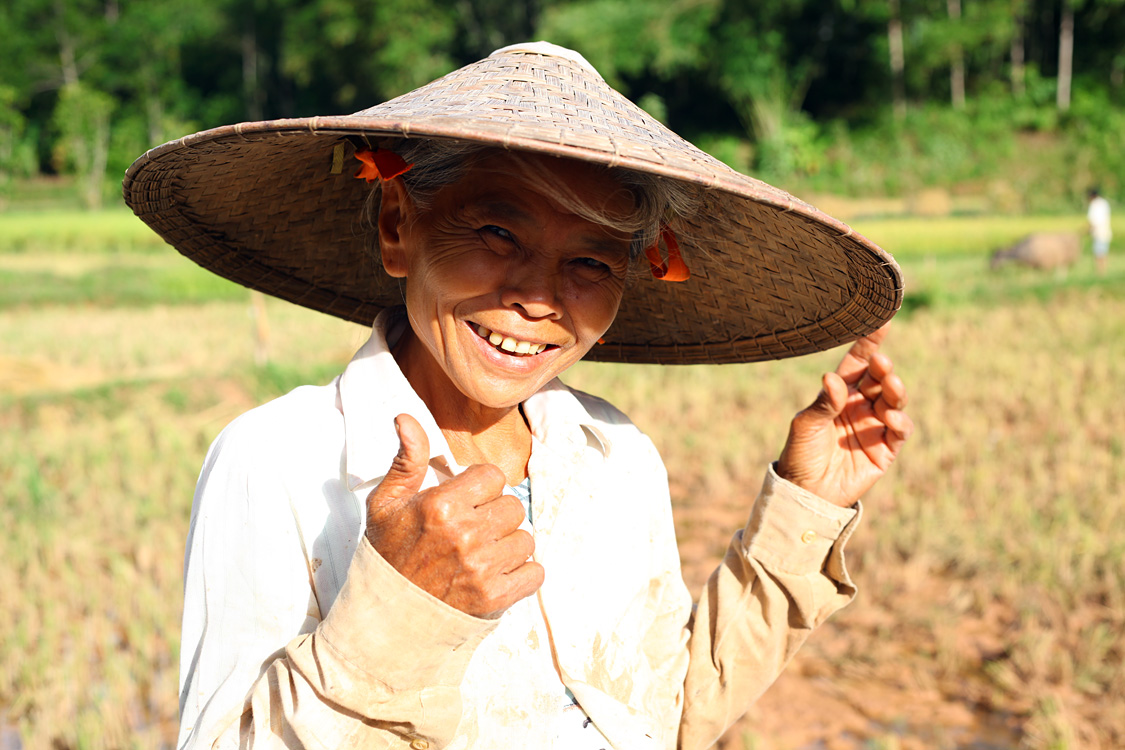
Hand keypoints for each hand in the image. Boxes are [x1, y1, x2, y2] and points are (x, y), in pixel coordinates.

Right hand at [365, 414, 543, 617]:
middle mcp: (465, 535)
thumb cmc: (387, 557)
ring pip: (526, 539)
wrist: (386, 621)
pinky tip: (497, 576)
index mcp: (440, 506)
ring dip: (508, 546)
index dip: (480, 488)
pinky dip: (522, 574)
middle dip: (495, 516)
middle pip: (513, 506)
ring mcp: (483, 568)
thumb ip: (406, 460)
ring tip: (481, 556)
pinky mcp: (496, 598)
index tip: (464, 503)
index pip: (493, 476)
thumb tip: (406, 418)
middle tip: (471, 532)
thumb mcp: (386, 504)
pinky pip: (535, 572)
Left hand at [776, 323, 912, 506]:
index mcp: (840, 393)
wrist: (806, 493)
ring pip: (894, 399)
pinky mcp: (886, 449)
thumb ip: (823, 404)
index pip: (858, 363)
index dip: (870, 342)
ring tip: (888, 385)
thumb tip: (832, 378)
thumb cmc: (800, 454)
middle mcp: (860, 405)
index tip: (882, 320)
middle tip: (880, 363)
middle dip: (883, 368)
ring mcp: (875, 425)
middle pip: (880, 378)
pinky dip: (899, 420)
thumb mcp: (805, 425)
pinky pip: (900, 430)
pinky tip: (890, 416)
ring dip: (895, 390)